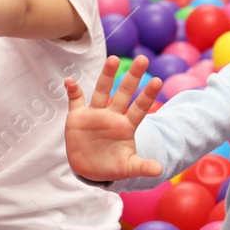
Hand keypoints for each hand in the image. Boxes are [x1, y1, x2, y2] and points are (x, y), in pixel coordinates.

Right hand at [63, 55, 165, 181]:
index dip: (147, 95)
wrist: (90, 170)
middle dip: (133, 77)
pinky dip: (72, 91)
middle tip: (143, 59)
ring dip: (106, 75)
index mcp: (127, 126)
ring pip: (101, 91)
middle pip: (124, 93)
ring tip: (114, 59)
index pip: (139, 108)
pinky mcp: (78, 117)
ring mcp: (96, 115)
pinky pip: (75, 101)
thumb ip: (142, 166)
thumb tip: (159, 170)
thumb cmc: (113, 166)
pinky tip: (70, 81)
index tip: (158, 81)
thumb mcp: (129, 168)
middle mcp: (113, 116)